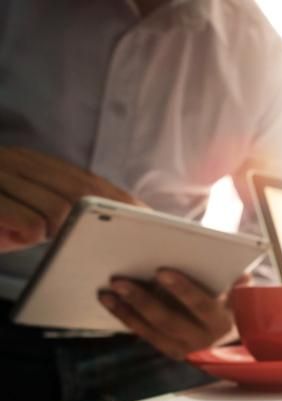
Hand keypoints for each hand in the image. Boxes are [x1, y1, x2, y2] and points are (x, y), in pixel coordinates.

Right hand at [0, 147, 138, 251]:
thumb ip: (60, 204)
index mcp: (32, 160)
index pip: (88, 179)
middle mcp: (18, 160)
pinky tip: (13, 235)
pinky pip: (33, 224)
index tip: (146, 215)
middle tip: (98, 239)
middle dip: (99, 219)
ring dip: (55, 231)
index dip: (120, 198)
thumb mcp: (26, 204)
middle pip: (81, 191)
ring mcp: (1, 175)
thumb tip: (110, 222)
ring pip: (60, 209)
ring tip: (30, 234)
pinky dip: (30, 237)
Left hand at [99, 270, 249, 359]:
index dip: (182, 289)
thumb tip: (240, 276)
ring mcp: (183, 349)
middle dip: (142, 299)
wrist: (227, 337)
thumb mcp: (237, 295)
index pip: (201, 305)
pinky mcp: (168, 351)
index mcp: (221, 322)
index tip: (161, 271)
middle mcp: (202, 340)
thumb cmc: (228, 305)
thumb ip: (237, 284)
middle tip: (119, 281)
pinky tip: (110, 302)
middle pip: (168, 319)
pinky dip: (125, 317)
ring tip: (108, 291)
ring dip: (127, 309)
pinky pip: (143, 334)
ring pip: (151, 329)